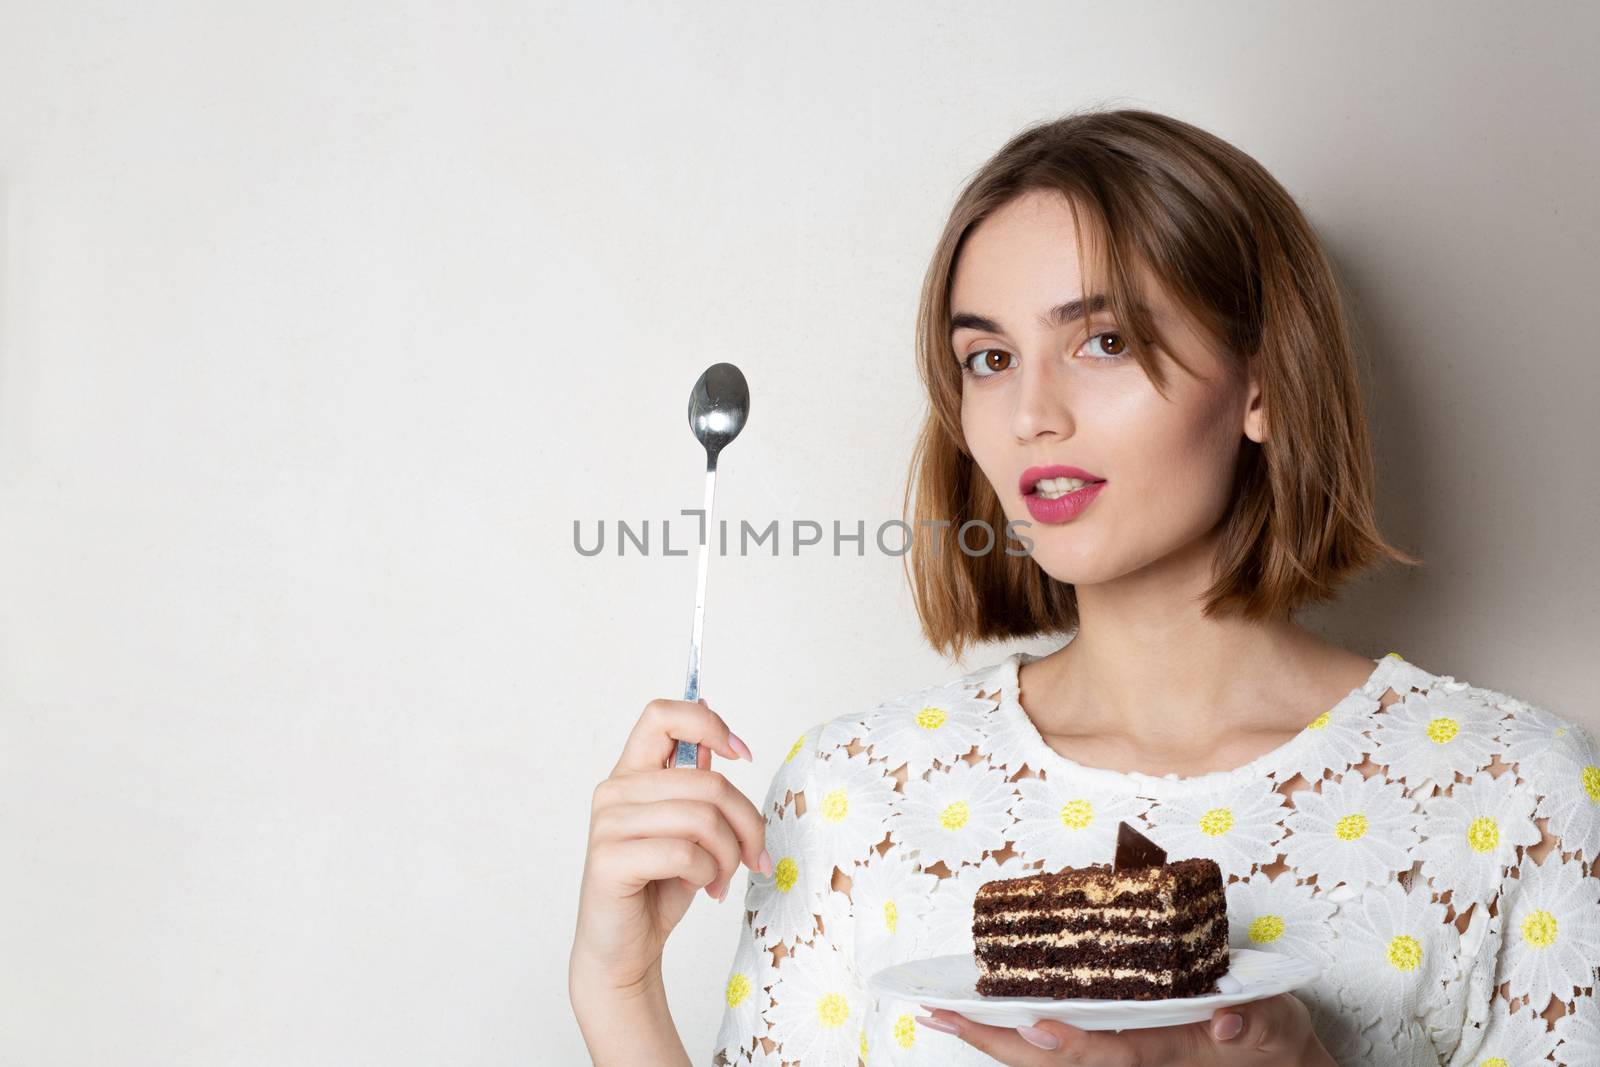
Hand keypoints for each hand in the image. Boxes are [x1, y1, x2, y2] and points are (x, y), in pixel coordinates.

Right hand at [570, 697, 770, 1000]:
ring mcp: (608, 824)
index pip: (663, 715)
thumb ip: (698, 789)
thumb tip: (719, 744)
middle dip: (746, 824)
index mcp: (632, 773)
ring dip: (728, 856)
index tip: (741, 754)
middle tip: (753, 857)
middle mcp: (615, 791)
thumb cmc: (659, 887)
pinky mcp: (609, 860)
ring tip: (722, 878)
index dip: (708, 724)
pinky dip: (706, 873)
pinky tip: (701, 887)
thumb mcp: (689, 830)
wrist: (624, 949)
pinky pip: (684, 853)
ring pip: (702, 819)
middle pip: (708, 782)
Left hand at [916, 992, 1334, 1065]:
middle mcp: (1138, 1060)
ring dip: (995, 1039)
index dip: (1076, 1045)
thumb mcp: (1278, 1028)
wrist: (1281, 1065)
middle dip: (1000, 1044)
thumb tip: (1221, 1021)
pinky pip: (1062, 1045)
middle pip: (1059, 1063)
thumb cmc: (1273, 1043)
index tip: (1037, 1029)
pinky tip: (985, 1018)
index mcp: (1170, 1053)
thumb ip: (1257, 1023)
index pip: (1116, 1054)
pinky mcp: (1118, 1050)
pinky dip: (1017, 1034)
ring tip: (944, 1016)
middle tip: (943, 1018)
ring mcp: (1124, 1056)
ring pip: (1050, 1058)